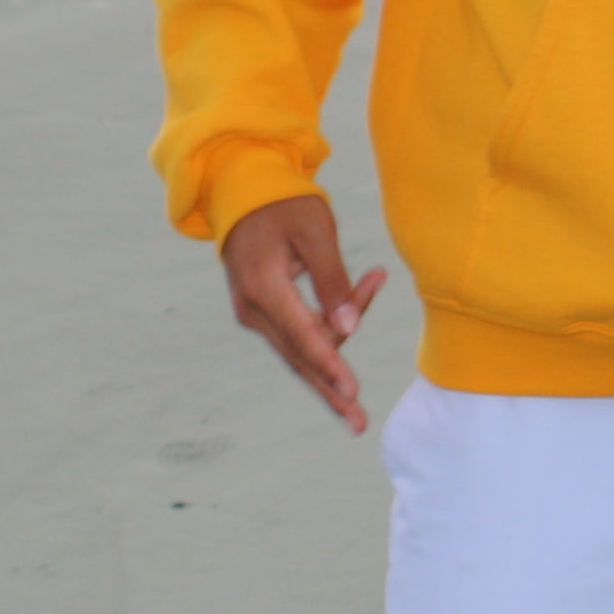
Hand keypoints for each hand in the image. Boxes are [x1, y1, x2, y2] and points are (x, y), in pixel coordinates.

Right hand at [219, 192, 387, 434]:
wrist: (241, 189)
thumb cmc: (284, 203)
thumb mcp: (316, 231)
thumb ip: (333, 279)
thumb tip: (349, 329)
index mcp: (264, 287)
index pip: (303, 337)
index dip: (330, 366)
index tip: (352, 393)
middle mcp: (253, 308)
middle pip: (299, 356)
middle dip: (331, 389)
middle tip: (358, 423)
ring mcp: (253, 312)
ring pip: (300, 345)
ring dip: (336, 346)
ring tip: (372, 298)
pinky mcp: (260, 310)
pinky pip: (296, 330)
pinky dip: (326, 325)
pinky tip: (361, 295)